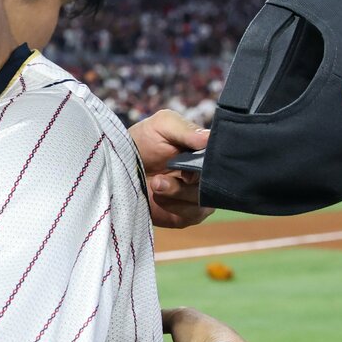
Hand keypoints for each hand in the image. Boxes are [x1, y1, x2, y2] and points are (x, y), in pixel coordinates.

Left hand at [130, 110, 212, 229]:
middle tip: (162, 177)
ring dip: (177, 192)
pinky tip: (156, 196)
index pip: (224, 160)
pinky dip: (173, 206)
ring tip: (156, 183)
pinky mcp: (186, 216)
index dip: (209, 163)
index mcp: (208, 153)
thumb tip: (210, 138)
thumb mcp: (162, 125)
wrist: (118, 166)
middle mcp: (208, 176)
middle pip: (216, 183)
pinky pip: (191, 215)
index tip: (187, 162)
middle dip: (191, 181)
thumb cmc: (144, 141)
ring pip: (204, 200)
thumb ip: (186, 130)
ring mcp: (199, 197)